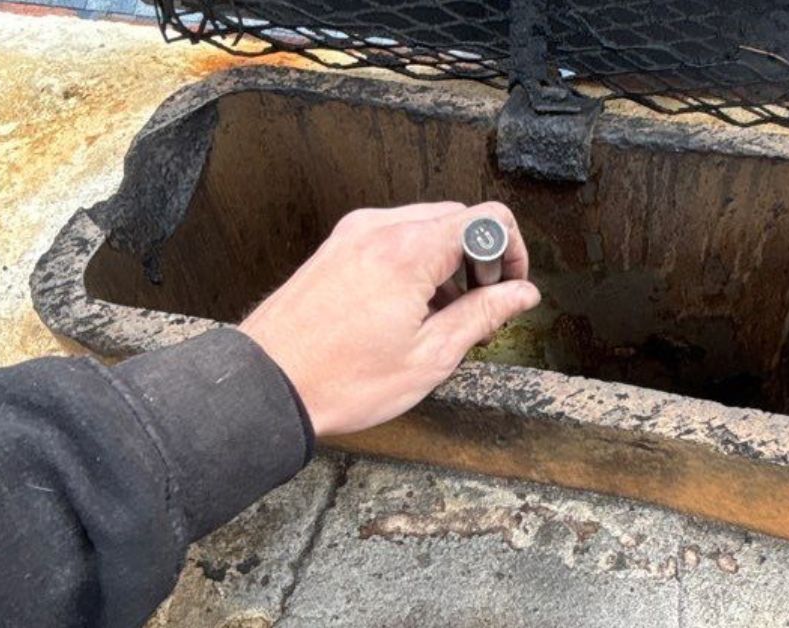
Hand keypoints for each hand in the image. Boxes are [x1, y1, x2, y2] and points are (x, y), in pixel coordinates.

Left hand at [239, 201, 538, 436]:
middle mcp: (380, 230)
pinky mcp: (337, 247)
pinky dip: (416, 261)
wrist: (267, 386)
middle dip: (481, 257)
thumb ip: (482, 316)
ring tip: (444, 314)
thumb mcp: (429, 356)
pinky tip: (411, 307)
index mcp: (409, 252)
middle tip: (481, 306)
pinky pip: (393, 237)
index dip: (510, 253)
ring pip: (426, 226)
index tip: (509, 288)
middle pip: (457, 218)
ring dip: (449, 260)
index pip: (486, 220)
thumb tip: (522, 295)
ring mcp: (354, 234)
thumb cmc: (340, 379)